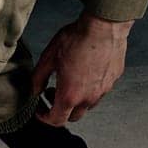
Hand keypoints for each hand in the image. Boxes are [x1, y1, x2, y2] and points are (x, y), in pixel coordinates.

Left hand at [30, 10, 133, 124]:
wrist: (104, 27)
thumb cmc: (76, 39)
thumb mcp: (49, 57)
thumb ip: (38, 78)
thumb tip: (34, 90)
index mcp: (70, 95)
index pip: (56, 120)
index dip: (45, 117)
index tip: (40, 110)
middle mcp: (88, 98)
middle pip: (73, 116)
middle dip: (60, 109)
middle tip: (52, 92)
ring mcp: (103, 90)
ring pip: (88, 104)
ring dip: (76, 99)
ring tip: (69, 80)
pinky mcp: (113, 80)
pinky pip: (100, 91)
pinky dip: (90, 88)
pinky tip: (85, 72)